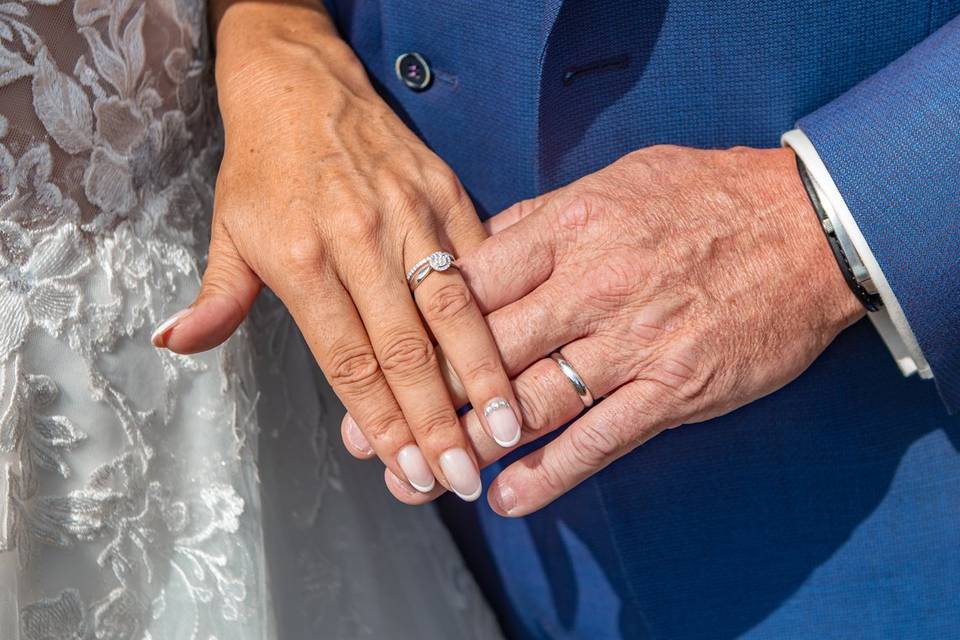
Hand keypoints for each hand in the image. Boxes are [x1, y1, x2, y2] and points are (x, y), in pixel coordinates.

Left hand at [153, 2, 521, 500]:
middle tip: (462, 476)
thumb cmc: (265, 166)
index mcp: (300, 257)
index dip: (380, 421)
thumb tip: (175, 344)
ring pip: (452, 308)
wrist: (301, 82)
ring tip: (505, 426)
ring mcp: (409, 213)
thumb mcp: (227, 228)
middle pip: (404, 347)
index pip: (348, 359)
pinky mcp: (445, 191)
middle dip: (435, 420)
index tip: (406, 470)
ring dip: (480, 374)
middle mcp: (358, 239)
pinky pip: (479, 258)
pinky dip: (499, 308)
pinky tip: (520, 350)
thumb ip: (215, 297)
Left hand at [343, 145, 863, 513]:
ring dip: (472, 444)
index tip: (380, 355)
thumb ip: (540, 218)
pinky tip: (508, 497)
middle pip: (485, 350)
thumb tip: (479, 244)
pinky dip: (551, 474)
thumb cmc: (706, 197)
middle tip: (373, 435)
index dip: (417, 325)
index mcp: (571, 226)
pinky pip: (600, 440)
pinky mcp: (673, 389)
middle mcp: (593, 285)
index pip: (471, 282)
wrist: (808, 228)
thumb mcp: (615, 180)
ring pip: (532, 402)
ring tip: (427, 473)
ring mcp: (634, 342)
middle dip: (424, 396)